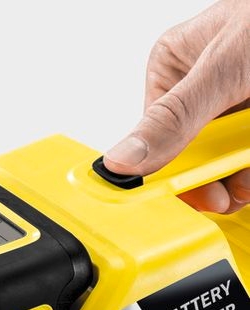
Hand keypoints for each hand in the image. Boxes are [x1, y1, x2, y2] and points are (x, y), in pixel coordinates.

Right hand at [104, 0, 249, 212]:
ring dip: (241, 179)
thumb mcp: (224, 67)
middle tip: (234, 189)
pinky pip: (245, 162)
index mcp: (172, 73)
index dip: (171, 173)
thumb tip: (120, 160)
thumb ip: (173, 116)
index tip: (190, 195)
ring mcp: (233, 109)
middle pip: (193, 157)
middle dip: (215, 179)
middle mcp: (198, 94)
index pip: (154, 141)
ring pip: (225, 164)